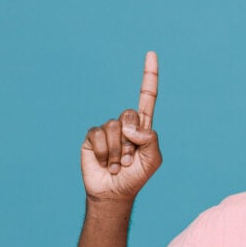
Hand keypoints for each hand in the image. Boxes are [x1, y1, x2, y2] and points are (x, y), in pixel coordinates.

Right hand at [80, 51, 162, 202]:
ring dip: (119, 151)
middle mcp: (124, 124)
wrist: (114, 193)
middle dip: (131, 141)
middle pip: (129, 114)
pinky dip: (105, 152)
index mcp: (142, 126)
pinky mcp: (92, 137)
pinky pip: (99, 135)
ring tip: (118, 165)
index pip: (147, 97)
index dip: (149, 76)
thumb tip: (129, 126)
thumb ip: (150, 138)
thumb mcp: (153, 159)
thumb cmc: (136, 177)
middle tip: (130, 160)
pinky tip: (106, 163)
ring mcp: (107, 130)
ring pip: (114, 128)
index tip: (151, 53)